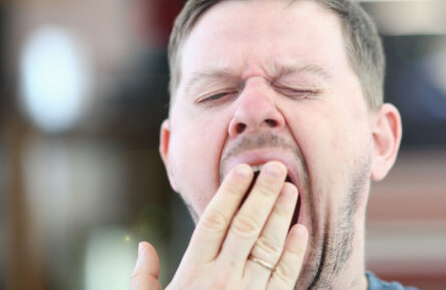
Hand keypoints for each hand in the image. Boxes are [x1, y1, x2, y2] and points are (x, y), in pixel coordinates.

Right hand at [130, 162, 307, 288]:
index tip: (243, 170)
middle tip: (277, 166)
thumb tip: (143, 246)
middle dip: (263, 194)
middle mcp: (222, 280)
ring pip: (269, 246)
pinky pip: (284, 277)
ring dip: (283, 216)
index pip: (214, 223)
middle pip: (246, 227)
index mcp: (193, 274)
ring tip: (292, 189)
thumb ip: (143, 279)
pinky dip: (295, 253)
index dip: (230, 193)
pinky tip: (302, 231)